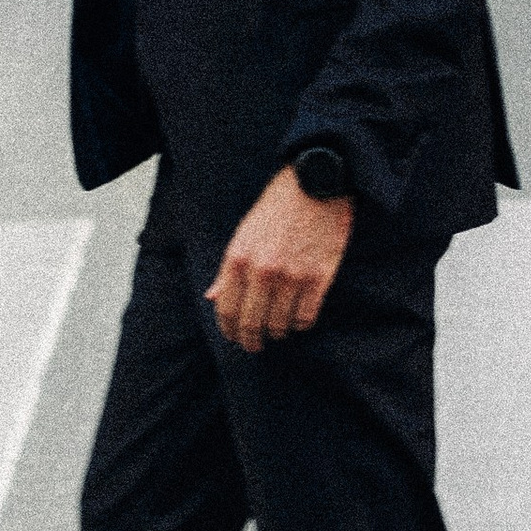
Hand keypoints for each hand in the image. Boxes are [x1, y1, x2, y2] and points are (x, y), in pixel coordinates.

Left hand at [206, 169, 353, 352]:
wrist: (315, 184)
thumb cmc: (277, 208)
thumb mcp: (244, 234)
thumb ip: (227, 270)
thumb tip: (212, 298)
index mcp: (238, 259)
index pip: (227, 310)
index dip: (230, 331)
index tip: (235, 339)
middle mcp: (262, 271)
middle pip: (252, 323)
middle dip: (252, 341)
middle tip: (256, 346)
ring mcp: (291, 276)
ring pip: (280, 324)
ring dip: (278, 332)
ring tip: (279, 330)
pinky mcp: (319, 278)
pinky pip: (306, 316)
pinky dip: (301, 323)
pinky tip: (300, 319)